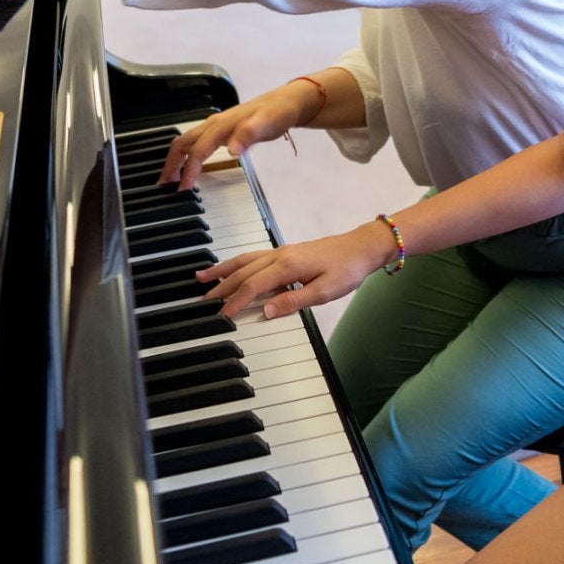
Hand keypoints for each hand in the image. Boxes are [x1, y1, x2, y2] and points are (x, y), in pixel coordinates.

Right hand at [161, 81, 318, 189]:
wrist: (287, 102)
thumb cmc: (277, 113)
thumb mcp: (267, 124)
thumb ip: (248, 135)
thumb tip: (231, 150)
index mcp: (221, 125)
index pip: (197, 151)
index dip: (187, 171)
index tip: (183, 190)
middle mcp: (214, 124)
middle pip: (182, 144)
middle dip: (170, 165)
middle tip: (164, 187)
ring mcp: (216, 126)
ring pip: (187, 142)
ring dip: (176, 160)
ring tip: (172, 180)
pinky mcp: (221, 130)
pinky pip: (196, 142)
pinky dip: (187, 155)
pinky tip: (190, 166)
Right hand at [198, 221, 393, 318]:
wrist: (361, 247)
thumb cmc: (346, 269)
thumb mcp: (324, 291)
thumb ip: (294, 301)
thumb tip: (267, 312)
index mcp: (287, 266)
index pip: (252, 287)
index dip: (235, 302)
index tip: (220, 315)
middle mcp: (279, 255)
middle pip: (242, 272)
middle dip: (220, 286)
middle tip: (202, 301)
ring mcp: (281, 251)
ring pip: (244, 260)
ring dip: (222, 270)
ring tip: (202, 278)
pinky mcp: (286, 252)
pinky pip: (253, 257)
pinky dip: (237, 264)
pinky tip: (231, 269)